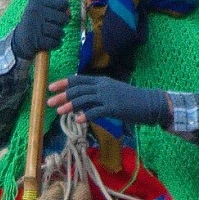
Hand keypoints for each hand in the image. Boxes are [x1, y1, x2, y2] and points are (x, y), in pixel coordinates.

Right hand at [10, 0, 69, 59]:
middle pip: (64, 18)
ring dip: (57, 34)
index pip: (64, 2)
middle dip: (61, 24)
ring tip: (47, 32)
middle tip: (50, 23)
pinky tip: (45, 41)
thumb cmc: (39, 18)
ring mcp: (34, 25)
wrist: (21, 39)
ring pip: (60, 32)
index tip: (54, 11)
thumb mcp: (47, 4)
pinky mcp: (35, 40)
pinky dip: (54, 44)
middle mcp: (34, 9)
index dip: (63, 9)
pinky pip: (56, 42)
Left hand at [47, 75, 170, 126]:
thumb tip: (80, 104)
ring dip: (70, 105)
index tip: (51, 87)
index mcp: (101, 81)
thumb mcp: (111, 93)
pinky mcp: (114, 107)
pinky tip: (77, 120)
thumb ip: (96, 96)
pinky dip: (86, 115)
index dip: (63, 83)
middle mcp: (102, 86)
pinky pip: (97, 111)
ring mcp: (108, 96)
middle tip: (49, 102)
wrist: (149, 102)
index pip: (78, 80)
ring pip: (84, 99)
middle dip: (62, 95)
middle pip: (78, 89)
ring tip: (59, 111)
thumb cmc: (130, 100)